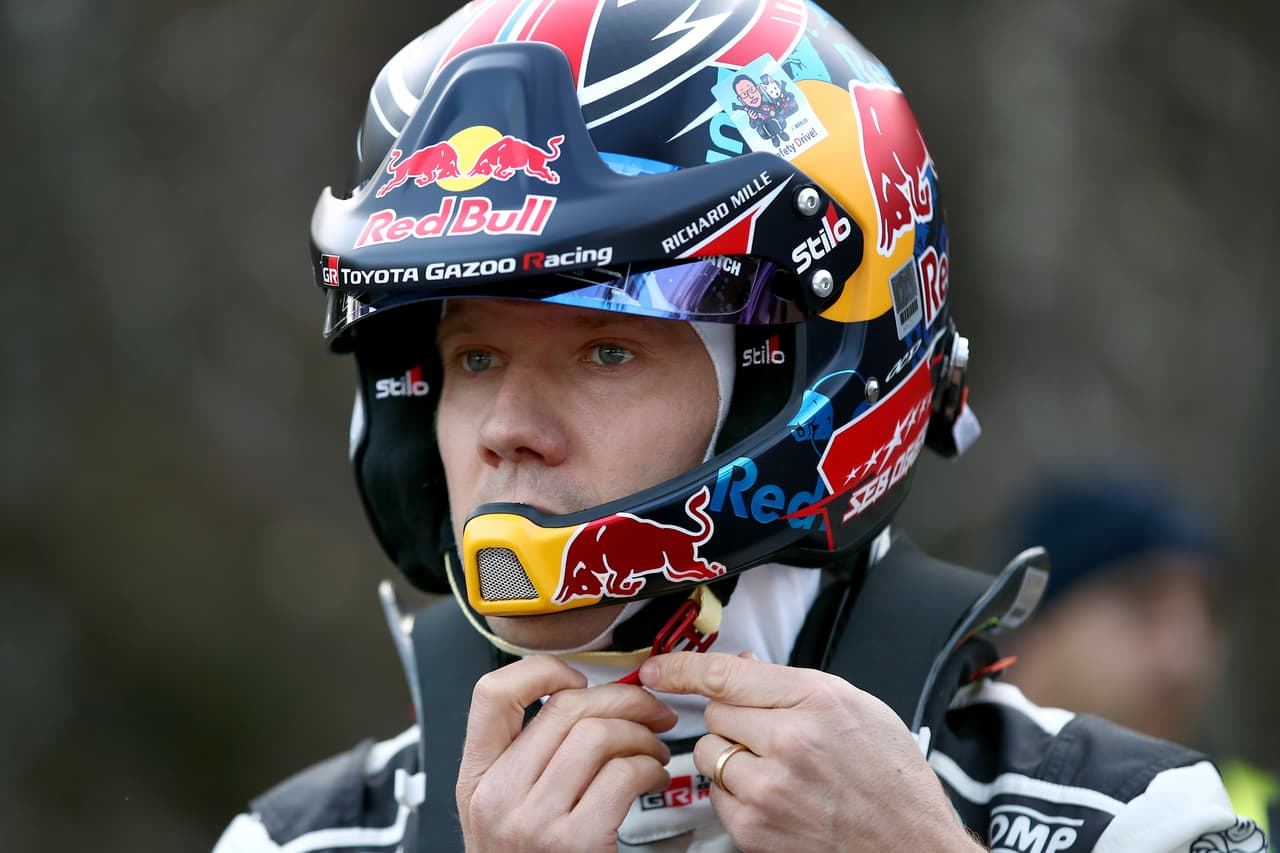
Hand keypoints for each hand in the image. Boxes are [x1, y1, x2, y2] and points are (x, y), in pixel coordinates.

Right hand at [456, 654, 677, 851]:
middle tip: (648, 708)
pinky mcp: (575, 842)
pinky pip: (623, 774)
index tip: (577, 677)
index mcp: (475, 780)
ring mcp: (533, 820)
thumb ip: (523, 758)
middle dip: (622, 698)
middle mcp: (497, 796)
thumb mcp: (502, 810)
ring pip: (599, 735)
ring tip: (652, 750)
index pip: (491, 694)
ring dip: (641, 735)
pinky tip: (651, 777)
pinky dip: (649, 767)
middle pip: (565, 708)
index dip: (540, 670)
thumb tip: (577, 698)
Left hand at [638, 651, 983, 852]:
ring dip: (729, 755)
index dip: (683, 667)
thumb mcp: (854, 705)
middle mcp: (788, 745)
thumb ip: (792, 683)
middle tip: (769, 731)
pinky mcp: (755, 830)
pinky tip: (773, 794)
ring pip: (708, 754)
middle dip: (734, 718)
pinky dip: (735, 792)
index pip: (726, 674)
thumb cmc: (890, 776)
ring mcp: (769, 791)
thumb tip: (741, 666)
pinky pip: (716, 795)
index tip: (658, 667)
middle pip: (714, 713)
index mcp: (815, 702)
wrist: (911, 844)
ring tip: (774, 765)